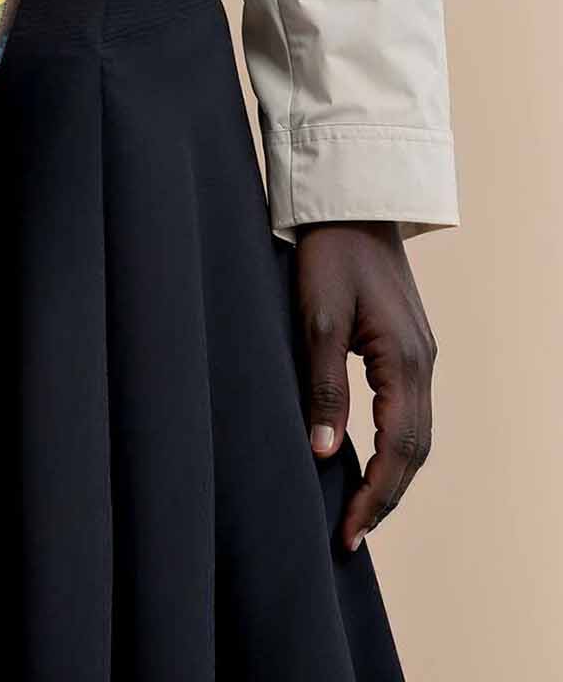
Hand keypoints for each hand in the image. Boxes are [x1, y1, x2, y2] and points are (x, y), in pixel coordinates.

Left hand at [293, 219, 437, 551]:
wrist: (351, 203)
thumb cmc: (328, 254)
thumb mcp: (316, 318)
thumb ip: (322, 385)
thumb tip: (324, 452)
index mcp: (405, 362)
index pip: (399, 450)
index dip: (374, 497)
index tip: (347, 534)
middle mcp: (423, 364)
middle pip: (415, 451)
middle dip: (385, 497)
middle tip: (350, 536)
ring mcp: (420, 354)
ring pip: (416, 433)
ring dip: (392, 476)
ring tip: (358, 510)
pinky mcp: (408, 345)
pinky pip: (408, 411)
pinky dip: (393, 445)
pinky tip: (367, 457)